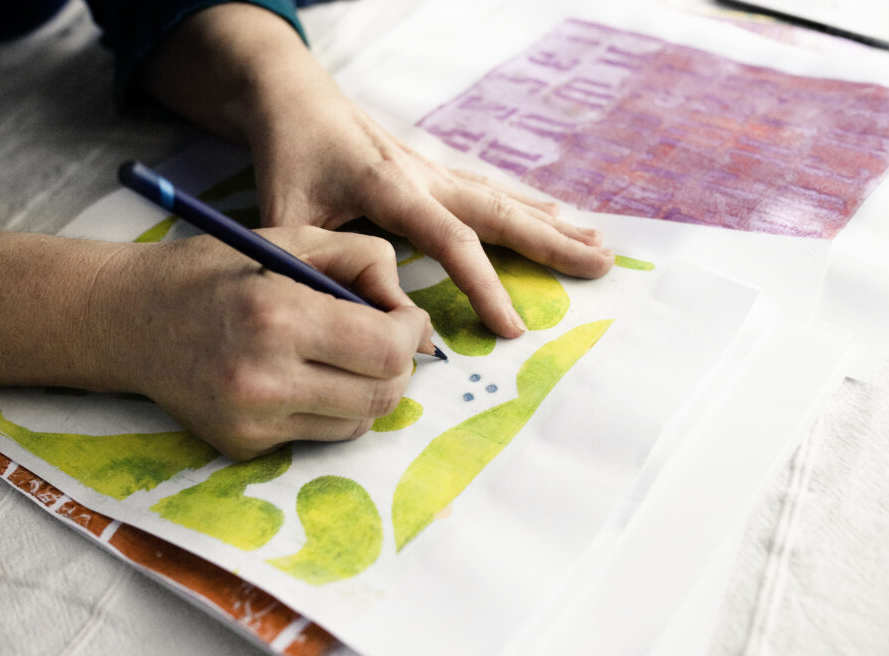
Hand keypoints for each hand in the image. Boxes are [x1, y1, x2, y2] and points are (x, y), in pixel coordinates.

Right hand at [100, 227, 431, 459]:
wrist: (129, 320)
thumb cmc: (215, 271)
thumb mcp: (290, 239)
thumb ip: (363, 261)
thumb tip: (413, 315)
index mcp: (278, 317)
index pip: (386, 349)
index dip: (411, 331)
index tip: (404, 316)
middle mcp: (264, 380)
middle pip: (383, 395)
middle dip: (398, 364)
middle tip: (383, 338)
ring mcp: (252, 422)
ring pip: (359, 423)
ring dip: (368, 389)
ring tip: (340, 355)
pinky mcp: (243, 448)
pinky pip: (319, 436)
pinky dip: (329, 409)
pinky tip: (300, 377)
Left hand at [141, 4, 614, 339]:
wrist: (293, 94)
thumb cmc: (289, 153)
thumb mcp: (285, 210)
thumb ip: (313, 263)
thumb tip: (350, 316)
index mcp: (391, 187)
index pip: (451, 240)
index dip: (485, 285)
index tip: (512, 328)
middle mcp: (425, 174)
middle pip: (500, 210)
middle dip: (553, 241)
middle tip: (603, 264)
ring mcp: (435, 167)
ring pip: (504, 197)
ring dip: (552, 221)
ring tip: (599, 244)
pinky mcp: (434, 167)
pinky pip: (491, 189)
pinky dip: (529, 204)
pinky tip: (555, 213)